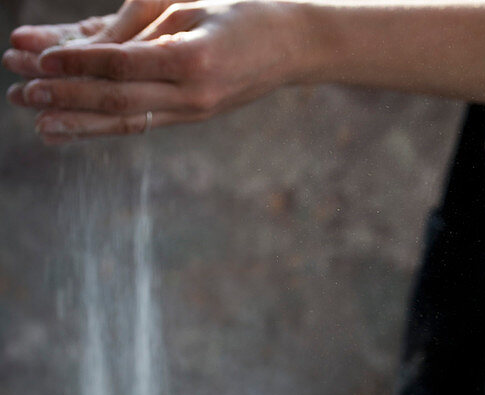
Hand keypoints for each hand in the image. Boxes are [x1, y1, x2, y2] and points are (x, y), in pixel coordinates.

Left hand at [3, 0, 311, 142]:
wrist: (293, 44)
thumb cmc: (241, 9)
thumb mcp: (190, 3)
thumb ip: (141, 23)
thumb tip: (88, 45)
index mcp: (195, 60)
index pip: (124, 65)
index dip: (79, 62)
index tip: (39, 59)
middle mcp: (193, 96)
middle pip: (117, 101)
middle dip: (66, 96)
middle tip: (21, 91)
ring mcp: (191, 112)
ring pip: (123, 121)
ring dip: (74, 120)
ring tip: (32, 117)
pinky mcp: (188, 116)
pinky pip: (136, 122)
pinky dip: (97, 125)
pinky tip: (64, 128)